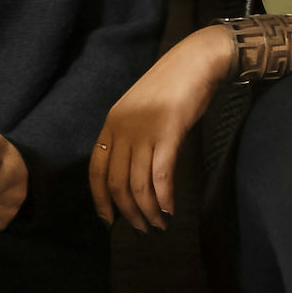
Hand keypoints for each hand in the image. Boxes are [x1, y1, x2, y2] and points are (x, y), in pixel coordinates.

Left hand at [89, 25, 232, 232]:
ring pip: (139, 183)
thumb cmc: (171, 88)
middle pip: (117, 182)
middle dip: (128, 212)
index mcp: (111, 124)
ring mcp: (145, 130)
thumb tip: (133, 176)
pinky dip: (164, 197)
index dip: (100, 199)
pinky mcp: (169, 132)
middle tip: (142, 230)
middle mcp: (122, 129)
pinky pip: (161, 174)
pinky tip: (170, 210)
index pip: (96, 170)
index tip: (109, 220)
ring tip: (158, 225)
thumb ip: (132, 138)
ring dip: (148, 210)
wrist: (195, 62)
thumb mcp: (140, 112)